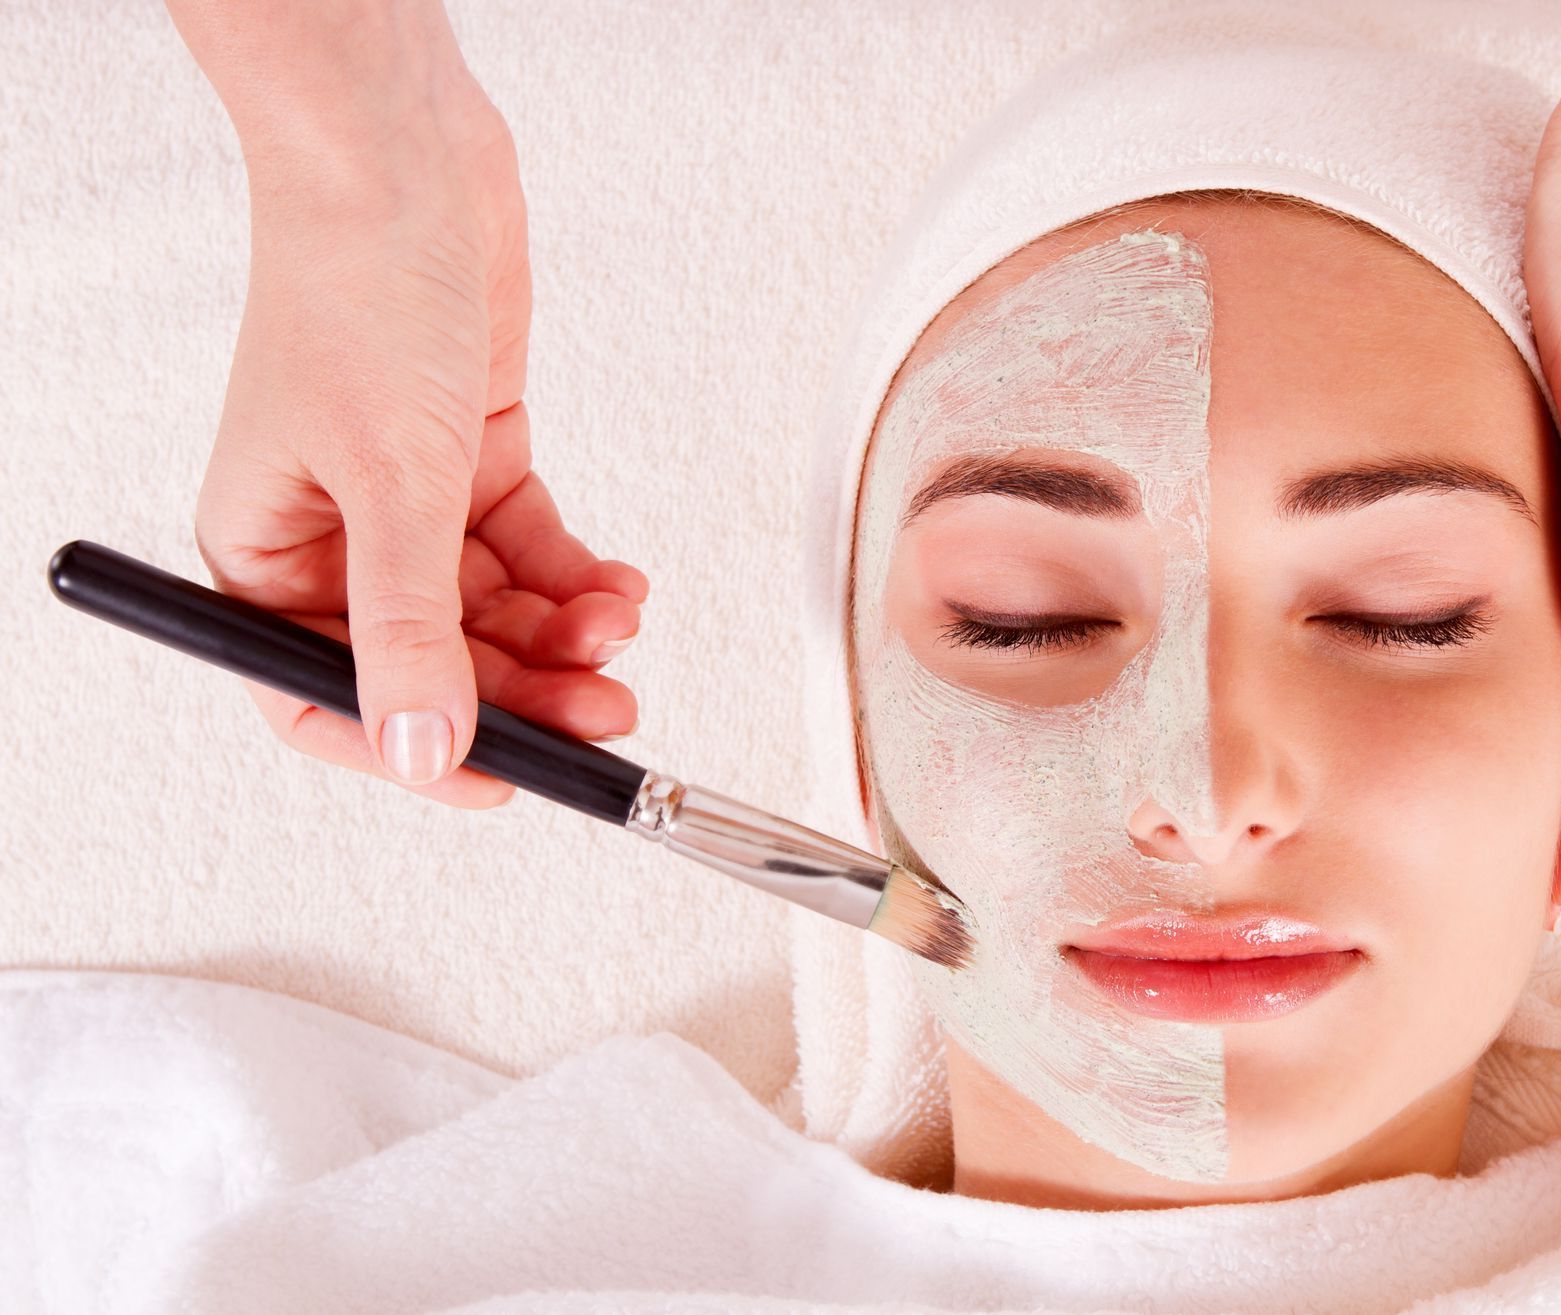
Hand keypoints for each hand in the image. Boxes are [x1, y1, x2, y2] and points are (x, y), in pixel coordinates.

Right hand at [191, 69, 645, 807]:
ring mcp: (405, 501)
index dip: (414, 755)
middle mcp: (330, 539)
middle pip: (432, 664)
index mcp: (263, 555)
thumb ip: (410, 630)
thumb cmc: (354, 292)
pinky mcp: (469, 460)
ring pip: (491, 613)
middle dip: (524, 694)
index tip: (508, 784)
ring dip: (560, 636)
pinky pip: (527, 551)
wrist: (403, 160)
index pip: (326, 700)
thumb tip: (419, 753)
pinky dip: (575, 577)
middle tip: (608, 716)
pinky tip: (620, 587)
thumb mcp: (391, 484)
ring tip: (620, 633)